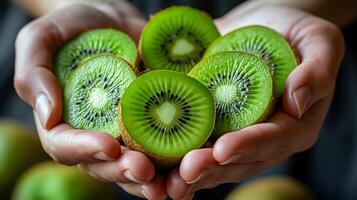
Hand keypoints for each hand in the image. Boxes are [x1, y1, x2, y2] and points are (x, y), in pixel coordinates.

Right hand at [14, 2, 166, 198]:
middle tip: (144, 170)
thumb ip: (33, 75)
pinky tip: (192, 160)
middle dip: (123, 171)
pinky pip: (163, 145)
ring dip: (152, 177)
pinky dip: (177, 157)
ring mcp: (126, 132)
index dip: (85, 150)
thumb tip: (48, 116)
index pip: (66, 146)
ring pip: (135, 164)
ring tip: (168, 181)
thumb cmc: (74, 27)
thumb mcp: (42, 39)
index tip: (108, 146)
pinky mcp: (152, 123)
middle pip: (104, 165)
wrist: (114, 20)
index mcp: (64, 122)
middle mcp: (95, 134)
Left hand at [166, 4, 344, 198]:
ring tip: (168, 182)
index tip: (223, 149)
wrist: (263, 28)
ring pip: (214, 162)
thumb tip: (298, 100)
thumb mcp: (320, 41)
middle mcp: (264, 139)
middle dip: (211, 167)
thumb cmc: (296, 32)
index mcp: (294, 125)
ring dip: (190, 172)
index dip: (248, 146)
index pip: (272, 139)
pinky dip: (175, 154)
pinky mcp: (213, 125)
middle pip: (238, 160)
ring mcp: (236, 135)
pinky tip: (155, 160)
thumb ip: (317, 71)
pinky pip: (195, 143)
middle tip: (186, 173)